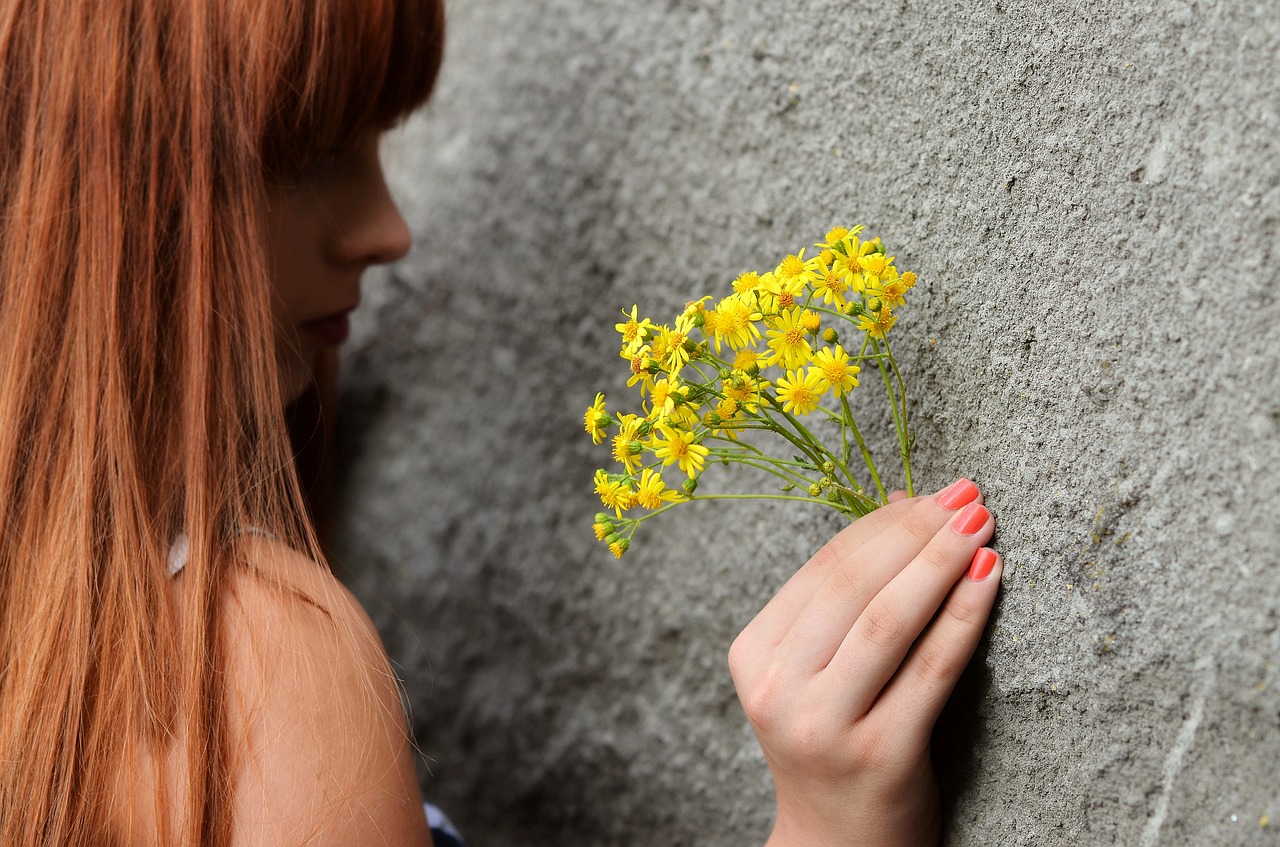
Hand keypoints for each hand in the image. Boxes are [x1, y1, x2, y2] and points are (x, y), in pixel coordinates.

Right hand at [728, 479, 1001, 846]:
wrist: (836, 846)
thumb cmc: (832, 741)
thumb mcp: (817, 667)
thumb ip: (849, 593)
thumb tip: (902, 499)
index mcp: (752, 656)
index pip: (822, 570)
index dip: (881, 524)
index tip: (929, 493)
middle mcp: (777, 689)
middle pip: (853, 588)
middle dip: (916, 533)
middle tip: (966, 499)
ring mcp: (825, 725)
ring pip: (889, 622)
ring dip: (940, 562)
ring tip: (981, 525)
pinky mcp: (880, 754)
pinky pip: (931, 670)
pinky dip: (963, 616)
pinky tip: (989, 577)